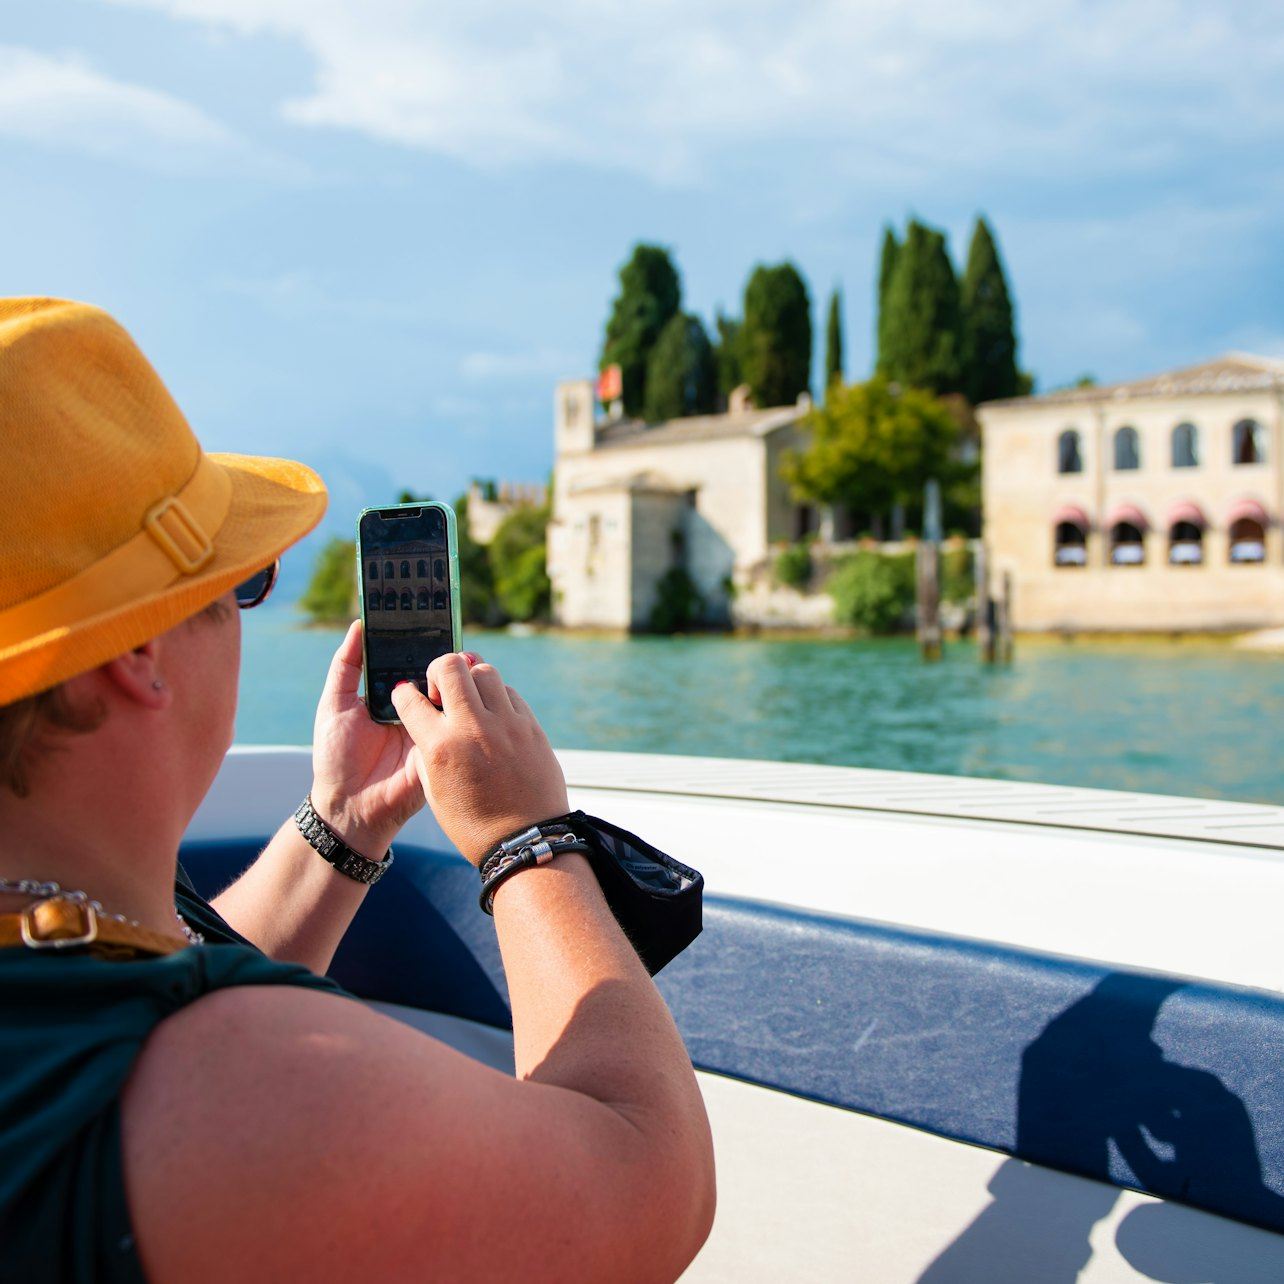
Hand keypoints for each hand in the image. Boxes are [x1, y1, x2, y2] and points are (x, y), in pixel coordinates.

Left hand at [310, 621, 466, 856]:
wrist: (350, 807)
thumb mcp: (334, 705)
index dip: (421, 642)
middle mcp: (417, 709)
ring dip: (459, 677)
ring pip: (454, 695)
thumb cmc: (336, 758)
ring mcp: (433, 728)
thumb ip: (345, 666)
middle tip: (452, 634)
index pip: (413, 662)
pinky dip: (464, 707)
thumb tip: (359, 625)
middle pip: (437, 676)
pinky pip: (460, 724)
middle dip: (446, 656)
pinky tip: (466, 689)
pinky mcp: (445, 748)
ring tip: (461, 657)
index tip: (431, 615)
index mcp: (394, 696)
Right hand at [392, 653, 569, 866]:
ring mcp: (505, 724)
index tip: (407, 695)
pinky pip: (510, 693)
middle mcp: (472, 728)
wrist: (525, 839)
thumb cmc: (474, 824)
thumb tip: (428, 721)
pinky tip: (493, 716)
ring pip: (484, 671)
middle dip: (438, 671)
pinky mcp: (530, 726)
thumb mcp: (435, 792)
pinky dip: (497, 697)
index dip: (403, 694)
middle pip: (450, 666)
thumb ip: (427, 750)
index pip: (410, 699)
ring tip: (470, 700)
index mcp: (441, 748)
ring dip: (471, 680)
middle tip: (442, 690)